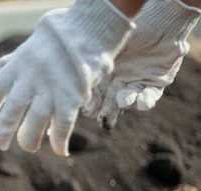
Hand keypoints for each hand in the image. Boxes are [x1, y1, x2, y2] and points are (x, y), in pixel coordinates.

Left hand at [0, 0, 133, 155]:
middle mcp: (30, 80)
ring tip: (28, 146)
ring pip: (34, 123)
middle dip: (3, 132)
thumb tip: (1, 65)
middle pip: (12, 112)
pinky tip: (59, 150)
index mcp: (18, 66)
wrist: (89, 29)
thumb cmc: (58, 38)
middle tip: (2, 145)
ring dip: (29, 140)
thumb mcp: (31, 46)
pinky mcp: (70, 99)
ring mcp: (50, 90)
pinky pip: (62, 126)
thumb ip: (15, 60)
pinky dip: (59, 141)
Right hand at [83, 0, 200, 128]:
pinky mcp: (156, 83)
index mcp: (104, 73)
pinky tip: (142, 104)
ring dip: (125, 103)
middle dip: (106, 112)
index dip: (91, 102)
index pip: (95, 93)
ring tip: (122, 102)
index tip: (88, 109)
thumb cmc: (128, 32)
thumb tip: (79, 85)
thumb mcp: (107, 49)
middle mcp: (119, 80)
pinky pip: (150, 96)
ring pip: (129, 100)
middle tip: (103, 120)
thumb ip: (95, 67)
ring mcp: (137, 82)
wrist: (158, 22)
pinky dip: (145, 101)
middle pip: (110, 101)